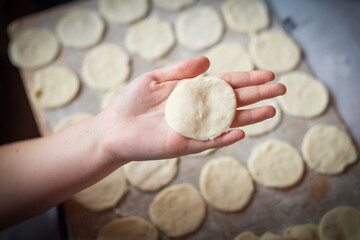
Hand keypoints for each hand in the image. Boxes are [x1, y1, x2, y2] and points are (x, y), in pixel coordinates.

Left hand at [96, 56, 285, 162]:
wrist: (114, 127)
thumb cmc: (132, 102)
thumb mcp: (156, 79)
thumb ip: (181, 71)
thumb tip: (208, 62)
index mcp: (192, 92)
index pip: (225, 84)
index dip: (246, 80)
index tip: (267, 76)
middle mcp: (198, 110)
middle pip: (232, 101)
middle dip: (257, 95)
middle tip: (281, 89)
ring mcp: (193, 128)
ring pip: (226, 122)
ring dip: (248, 117)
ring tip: (272, 111)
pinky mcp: (184, 144)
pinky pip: (208, 141)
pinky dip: (224, 137)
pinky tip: (240, 131)